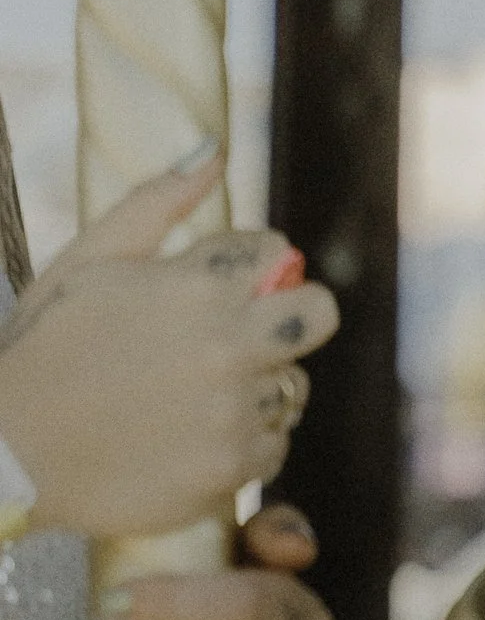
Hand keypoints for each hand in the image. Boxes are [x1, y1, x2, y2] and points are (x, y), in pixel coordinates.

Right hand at [0, 156, 338, 538]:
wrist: (3, 458)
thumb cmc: (42, 351)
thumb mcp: (87, 262)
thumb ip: (157, 202)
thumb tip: (215, 150)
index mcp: (197, 286)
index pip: (276, 250)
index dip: (248, 264)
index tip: (214, 286)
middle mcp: (227, 346)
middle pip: (319, 314)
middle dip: (292, 316)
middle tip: (246, 335)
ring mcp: (232, 412)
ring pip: (291, 386)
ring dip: (255, 388)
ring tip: (189, 398)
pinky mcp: (228, 470)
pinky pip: (272, 448)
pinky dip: (240, 446)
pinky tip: (187, 440)